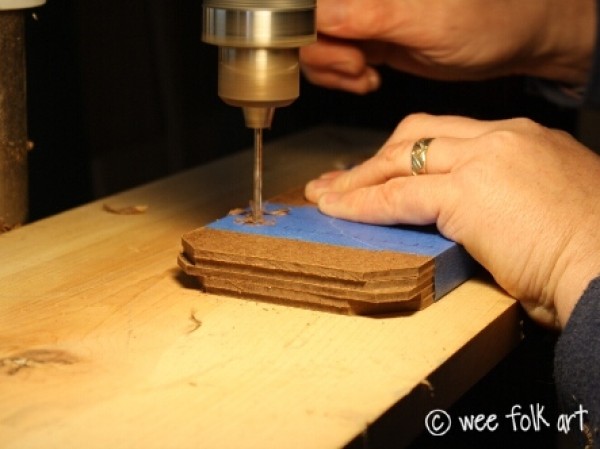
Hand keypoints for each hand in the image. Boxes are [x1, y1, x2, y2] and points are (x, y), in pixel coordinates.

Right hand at [300, 0, 594, 93]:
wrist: (510, 39)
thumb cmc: (486, 19)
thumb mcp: (429, 20)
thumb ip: (371, 15)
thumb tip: (320, 17)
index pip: (309, 5)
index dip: (311, 31)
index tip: (341, 52)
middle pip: (304, 25)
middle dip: (325, 55)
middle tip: (359, 66)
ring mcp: (359, 14)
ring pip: (313, 44)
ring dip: (333, 70)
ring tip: (366, 75)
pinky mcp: (365, 35)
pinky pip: (331, 58)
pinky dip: (342, 77)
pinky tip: (369, 78)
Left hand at [305, 114, 599, 327]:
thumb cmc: (588, 256)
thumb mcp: (546, 212)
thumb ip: (505, 204)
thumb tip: (473, 224)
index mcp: (523, 140)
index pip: (448, 136)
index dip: (406, 153)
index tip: (380, 170)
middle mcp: (502, 139)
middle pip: (417, 136)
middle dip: (374, 159)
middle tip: (340, 180)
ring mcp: (484, 160)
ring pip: (401, 160)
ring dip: (358, 180)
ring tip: (327, 197)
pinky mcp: (467, 192)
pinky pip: (398, 195)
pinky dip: (362, 204)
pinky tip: (338, 211)